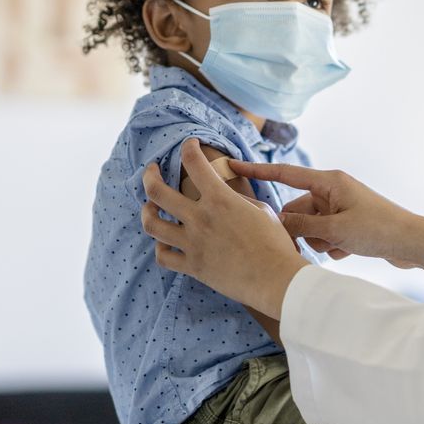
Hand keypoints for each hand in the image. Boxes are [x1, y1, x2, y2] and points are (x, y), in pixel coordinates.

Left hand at [140, 139, 308, 318]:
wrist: (276, 278)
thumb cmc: (275, 243)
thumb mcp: (261, 211)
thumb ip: (237, 201)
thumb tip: (226, 200)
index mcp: (220, 199)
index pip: (194, 162)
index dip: (188, 147)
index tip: (190, 144)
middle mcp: (200, 218)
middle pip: (157, 191)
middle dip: (149, 176)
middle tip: (151, 171)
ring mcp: (192, 243)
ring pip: (152, 224)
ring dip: (147, 211)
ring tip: (150, 207)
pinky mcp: (193, 266)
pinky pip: (163, 256)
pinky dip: (160, 248)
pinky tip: (165, 243)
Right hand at [225, 159, 423, 270]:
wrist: (411, 243)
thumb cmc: (378, 229)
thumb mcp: (334, 229)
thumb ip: (301, 225)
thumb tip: (275, 222)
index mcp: (329, 182)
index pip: (285, 174)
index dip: (257, 172)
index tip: (232, 166)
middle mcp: (332, 191)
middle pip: (297, 210)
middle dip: (303, 230)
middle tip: (321, 241)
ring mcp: (340, 208)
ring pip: (310, 227)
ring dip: (320, 242)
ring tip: (341, 247)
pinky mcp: (347, 224)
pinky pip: (325, 237)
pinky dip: (333, 247)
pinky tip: (350, 251)